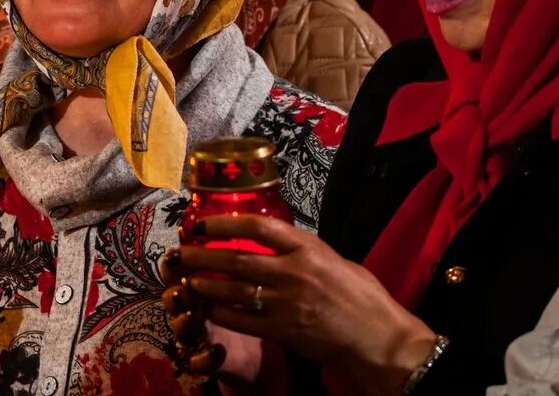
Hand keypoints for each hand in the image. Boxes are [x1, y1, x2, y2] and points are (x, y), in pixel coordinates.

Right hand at [159, 254, 287, 393]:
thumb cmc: (251, 304)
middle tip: (181, 286)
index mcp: (199, 283)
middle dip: (175, 290)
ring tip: (192, 315)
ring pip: (179, 328)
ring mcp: (198, 335)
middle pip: (173, 297)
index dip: (175, 262)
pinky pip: (197, 362)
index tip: (178, 255)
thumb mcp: (249, 277)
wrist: (261, 351)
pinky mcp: (208, 361)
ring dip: (183, 321)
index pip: (178, 270)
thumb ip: (240, 255)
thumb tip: (241, 220)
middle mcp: (193, 307)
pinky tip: (217, 350)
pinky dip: (203, 358)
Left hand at [165, 215, 437, 395]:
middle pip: (237, 259)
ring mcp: (286, 303)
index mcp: (307, 248)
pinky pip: (242, 319)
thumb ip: (303, 250)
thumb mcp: (334, 260)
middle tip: (181, 252)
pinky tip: (207, 307)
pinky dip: (221, 312)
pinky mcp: (283, 330)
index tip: (203, 223)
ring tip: (186, 279)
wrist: (377, 336)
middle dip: (203, 255)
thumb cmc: (362, 296)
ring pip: (233, 289)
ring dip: (205, 284)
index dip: (224, 222)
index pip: (257, 227)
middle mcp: (293, 272)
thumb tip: (277, 241)